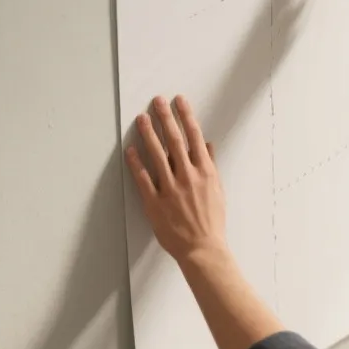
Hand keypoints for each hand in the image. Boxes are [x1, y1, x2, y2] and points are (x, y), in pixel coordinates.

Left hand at [126, 95, 227, 263]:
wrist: (203, 248)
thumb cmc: (212, 221)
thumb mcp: (218, 190)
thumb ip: (211, 165)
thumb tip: (207, 145)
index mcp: (205, 171)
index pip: (194, 137)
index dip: (185, 116)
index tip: (179, 101)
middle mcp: (188, 176)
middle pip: (174, 140)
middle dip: (165, 118)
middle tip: (157, 101)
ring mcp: (170, 189)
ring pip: (157, 155)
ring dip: (148, 134)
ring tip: (141, 119)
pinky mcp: (155, 202)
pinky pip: (143, 178)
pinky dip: (136, 163)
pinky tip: (130, 150)